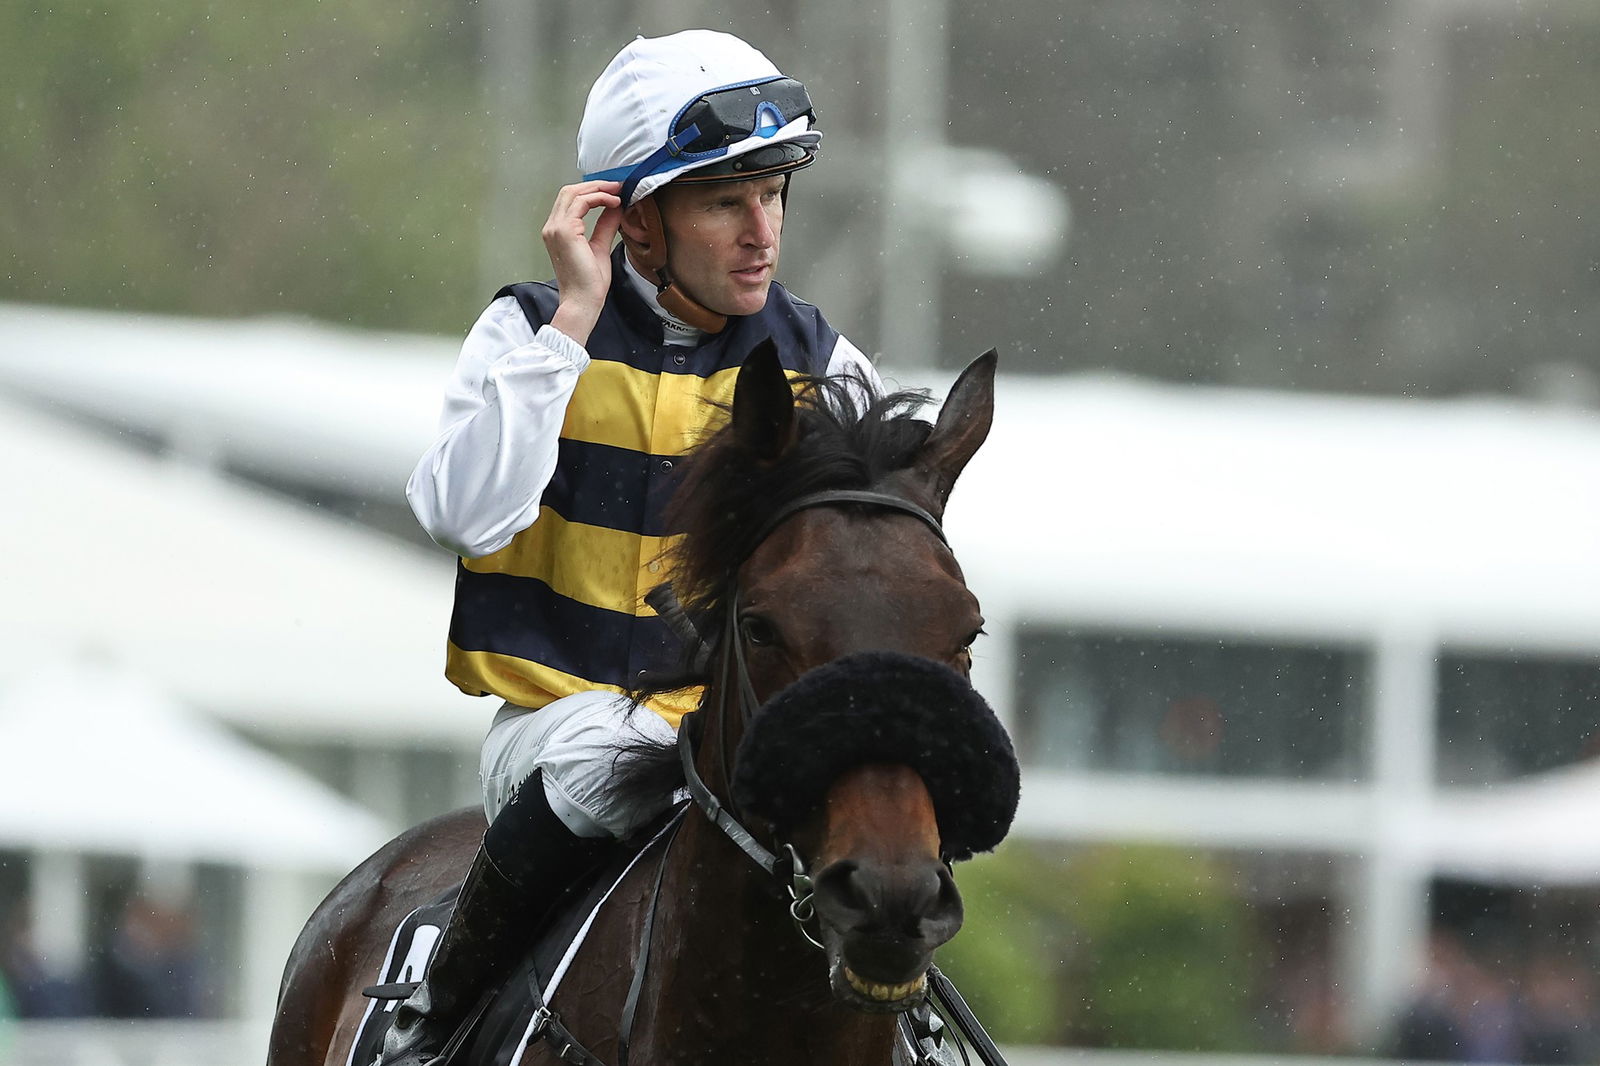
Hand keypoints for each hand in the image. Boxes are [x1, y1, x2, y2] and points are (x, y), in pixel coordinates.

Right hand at [542, 180, 622, 346]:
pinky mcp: (564, 231)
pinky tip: (614, 203)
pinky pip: (582, 203)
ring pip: (574, 193)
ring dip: (599, 189)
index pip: (571, 200)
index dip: (593, 191)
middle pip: (570, 191)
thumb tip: (615, 208)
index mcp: (557, 231)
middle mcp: (552, 227)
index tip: (614, 191)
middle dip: (596, 185)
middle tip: (618, 186)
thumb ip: (605, 226)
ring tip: (618, 192)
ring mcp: (555, 228)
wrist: (583, 301)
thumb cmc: (589, 283)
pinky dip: (599, 198)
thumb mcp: (600, 246)